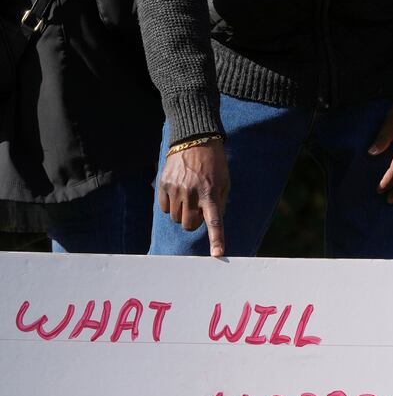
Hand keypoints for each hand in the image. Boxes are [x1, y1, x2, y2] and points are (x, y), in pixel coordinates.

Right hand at [157, 140, 229, 257]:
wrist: (195, 141)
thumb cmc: (214, 165)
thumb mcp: (224, 183)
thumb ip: (220, 204)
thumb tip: (212, 224)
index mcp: (211, 194)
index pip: (215, 222)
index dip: (216, 239)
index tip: (218, 254)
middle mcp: (192, 193)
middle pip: (189, 225)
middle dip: (194, 222)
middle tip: (198, 210)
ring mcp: (176, 189)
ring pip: (176, 218)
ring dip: (183, 214)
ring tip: (189, 198)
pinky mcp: (164, 184)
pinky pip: (165, 208)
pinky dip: (171, 206)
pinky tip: (178, 193)